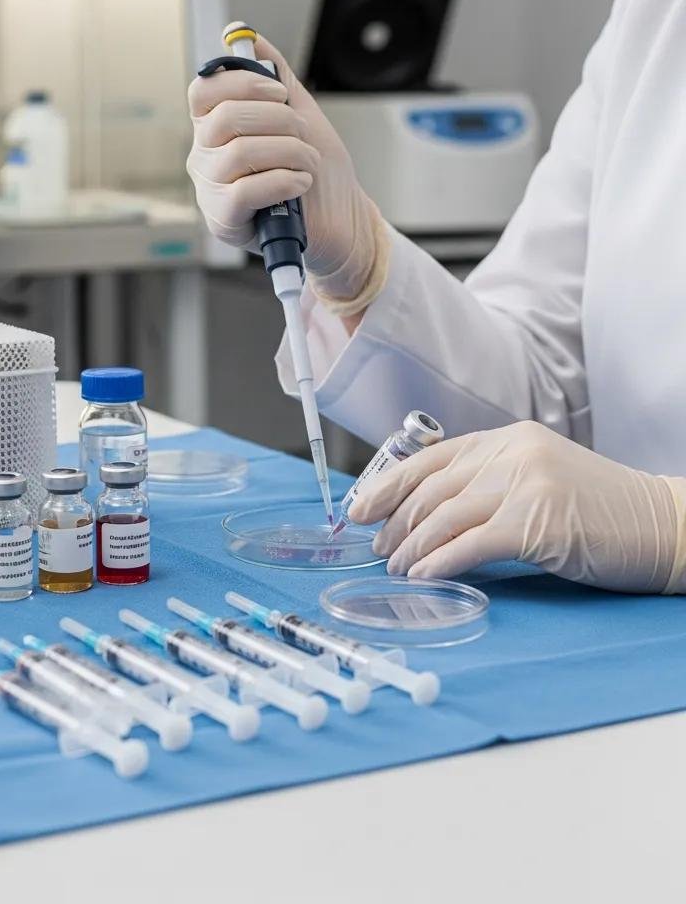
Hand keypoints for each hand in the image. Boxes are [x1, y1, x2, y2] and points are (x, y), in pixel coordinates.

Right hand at [186, 32, 385, 301]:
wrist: (341, 221)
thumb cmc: (318, 172)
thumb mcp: (300, 113)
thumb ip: (274, 76)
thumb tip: (247, 37)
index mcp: (215, 129)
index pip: (203, 92)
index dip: (240, 82)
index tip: (278, 92)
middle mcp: (205, 158)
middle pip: (224, 117)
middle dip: (278, 119)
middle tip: (302, 133)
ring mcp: (211, 190)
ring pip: (240, 153)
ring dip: (289, 152)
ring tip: (307, 163)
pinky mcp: (224, 220)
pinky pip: (244, 191)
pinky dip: (283, 181)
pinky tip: (300, 185)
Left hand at [349, 420, 681, 592]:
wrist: (665, 526)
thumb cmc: (598, 510)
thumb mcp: (537, 478)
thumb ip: (488, 482)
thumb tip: (425, 512)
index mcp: (506, 439)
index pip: (430, 458)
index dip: (388, 484)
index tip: (361, 509)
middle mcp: (511, 453)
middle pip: (430, 488)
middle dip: (395, 522)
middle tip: (377, 549)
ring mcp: (524, 484)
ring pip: (443, 516)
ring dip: (412, 548)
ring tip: (397, 569)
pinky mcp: (536, 522)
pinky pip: (469, 544)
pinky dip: (439, 563)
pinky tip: (424, 577)